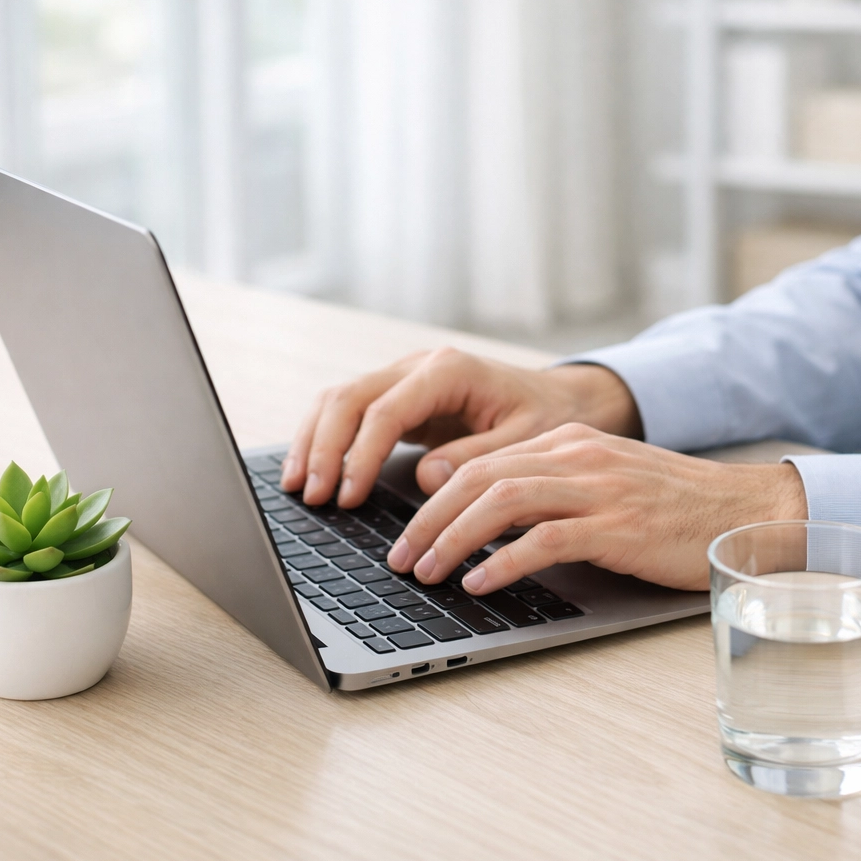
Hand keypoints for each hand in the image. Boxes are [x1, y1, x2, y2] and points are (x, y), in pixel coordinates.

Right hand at [281, 348, 641, 507]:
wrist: (562, 398)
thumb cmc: (547, 418)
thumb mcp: (527, 442)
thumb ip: (477, 457)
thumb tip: (426, 478)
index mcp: (449, 370)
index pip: (386, 410)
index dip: (360, 455)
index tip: (347, 496)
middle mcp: (420, 365)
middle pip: (350, 397)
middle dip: (323, 447)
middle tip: (311, 495)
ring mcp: (406, 376)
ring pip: (340, 398)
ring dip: (313, 441)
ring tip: (298, 487)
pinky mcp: (401, 396)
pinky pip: (351, 411)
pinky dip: (326, 439)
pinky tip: (313, 471)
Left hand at [386, 423, 807, 592]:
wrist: (741, 510)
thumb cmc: (668, 505)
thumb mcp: (601, 481)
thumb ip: (548, 489)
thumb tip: (485, 522)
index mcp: (565, 442)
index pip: (481, 462)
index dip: (434, 499)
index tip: (409, 533)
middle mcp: (575, 457)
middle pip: (478, 479)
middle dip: (428, 520)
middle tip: (401, 558)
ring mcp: (597, 489)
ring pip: (501, 503)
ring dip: (453, 539)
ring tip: (428, 572)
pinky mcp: (617, 527)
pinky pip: (544, 539)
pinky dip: (503, 561)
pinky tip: (480, 582)